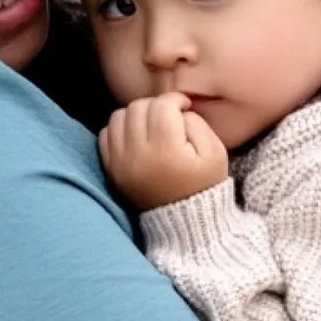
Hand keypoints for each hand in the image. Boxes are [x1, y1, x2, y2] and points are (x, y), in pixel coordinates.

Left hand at [98, 94, 230, 211]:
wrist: (183, 221)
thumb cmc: (204, 185)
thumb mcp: (215, 153)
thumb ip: (197, 123)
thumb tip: (176, 109)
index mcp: (167, 151)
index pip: (162, 106)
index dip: (175, 99)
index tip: (184, 106)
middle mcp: (138, 155)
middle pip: (138, 107)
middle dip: (156, 105)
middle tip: (169, 116)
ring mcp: (119, 164)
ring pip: (118, 116)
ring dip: (136, 114)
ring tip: (152, 125)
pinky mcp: (110, 170)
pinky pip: (105, 135)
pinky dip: (119, 129)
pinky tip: (136, 137)